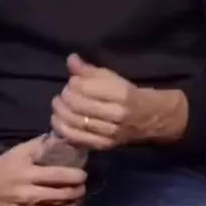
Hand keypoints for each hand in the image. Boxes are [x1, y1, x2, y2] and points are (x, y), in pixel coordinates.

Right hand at [0, 136, 86, 205]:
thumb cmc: (0, 168)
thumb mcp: (18, 152)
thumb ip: (39, 146)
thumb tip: (61, 139)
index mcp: (28, 174)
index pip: (60, 177)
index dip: (77, 177)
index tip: (84, 175)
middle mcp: (27, 195)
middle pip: (62, 196)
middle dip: (78, 192)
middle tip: (82, 188)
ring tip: (75, 201)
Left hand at [51, 54, 187, 150]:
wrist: (147, 118)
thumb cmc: (127, 94)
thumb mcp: (111, 78)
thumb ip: (90, 70)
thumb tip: (71, 59)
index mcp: (121, 94)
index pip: (85, 88)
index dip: (73, 83)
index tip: (73, 81)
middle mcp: (116, 115)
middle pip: (77, 106)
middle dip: (65, 97)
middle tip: (63, 93)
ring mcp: (110, 133)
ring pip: (74, 123)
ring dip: (60, 112)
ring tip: (58, 105)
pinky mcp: (103, 145)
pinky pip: (76, 138)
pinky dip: (62, 128)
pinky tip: (59, 120)